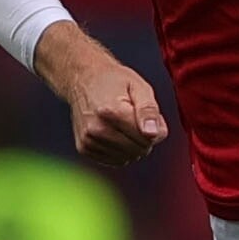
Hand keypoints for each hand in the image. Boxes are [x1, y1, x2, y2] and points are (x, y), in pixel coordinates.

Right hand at [37, 24, 168, 165]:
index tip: (148, 115)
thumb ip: (149, 110)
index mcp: (112, 112)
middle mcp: (97, 128)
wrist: (82, 79)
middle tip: (136, 118)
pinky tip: (116, 133)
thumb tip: (153, 134)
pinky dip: (120, 151)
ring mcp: (88, 140)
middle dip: (145, 138)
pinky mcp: (83, 148)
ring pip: (127, 158)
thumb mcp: (139, 87)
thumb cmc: (114, 81)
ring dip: (132, 145)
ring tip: (124, 124)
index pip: (147, 138)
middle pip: (138, 150)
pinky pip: (114, 161)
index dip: (155, 128)